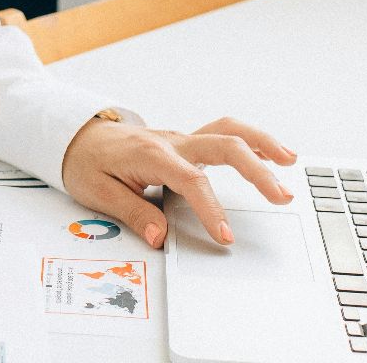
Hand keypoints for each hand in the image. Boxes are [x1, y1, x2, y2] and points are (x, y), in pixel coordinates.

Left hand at [60, 115, 296, 248]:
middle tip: (282, 195)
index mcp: (152, 155)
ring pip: (228, 131)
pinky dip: (249, 142)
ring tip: (290, 161)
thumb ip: (133, 212)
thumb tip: (160, 236)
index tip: (226, 236)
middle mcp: (173, 142)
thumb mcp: (98, 192)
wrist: (76, 136)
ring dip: (262, 143)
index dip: (212, 209)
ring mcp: (181, 140)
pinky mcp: (185, 143)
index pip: (192, 182)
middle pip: (224, 146)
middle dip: (256, 170)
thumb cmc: (86, 161)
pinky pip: (222, 135)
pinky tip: (269, 156)